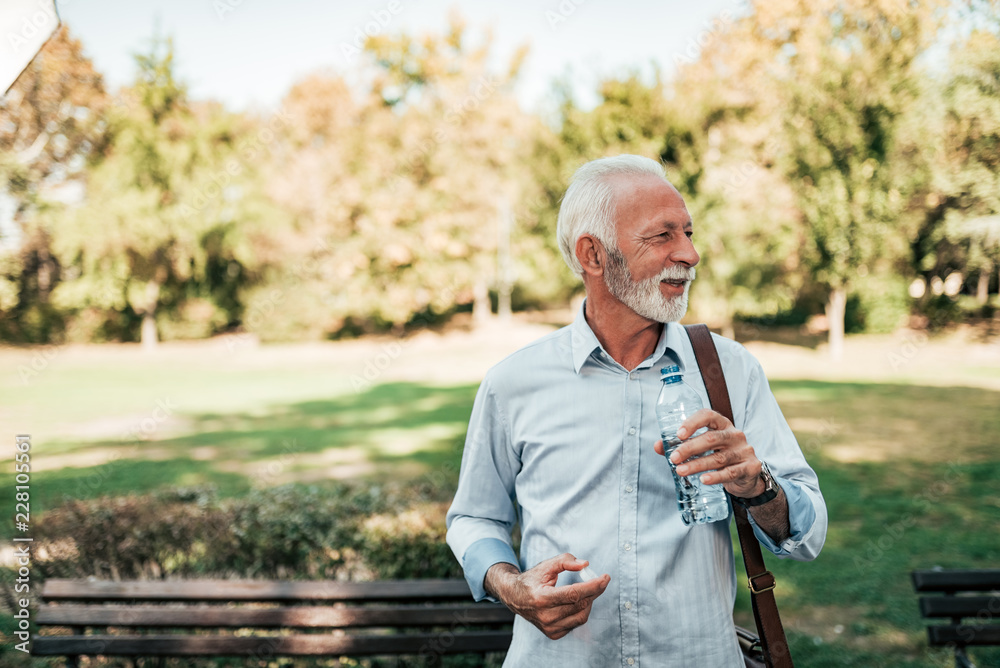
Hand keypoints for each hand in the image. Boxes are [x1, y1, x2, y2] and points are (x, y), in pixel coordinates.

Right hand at [485, 553, 609, 639]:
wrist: (514, 597)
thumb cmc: (532, 580)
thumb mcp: (545, 566)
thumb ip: (565, 561)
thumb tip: (585, 565)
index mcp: (541, 598)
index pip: (574, 594)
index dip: (592, 586)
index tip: (605, 578)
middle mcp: (545, 616)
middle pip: (579, 604)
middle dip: (595, 591)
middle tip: (601, 580)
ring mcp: (549, 627)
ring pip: (581, 616)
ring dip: (589, 601)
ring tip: (588, 590)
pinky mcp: (553, 633)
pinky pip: (576, 623)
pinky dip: (581, 611)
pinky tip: (578, 602)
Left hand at [653, 408, 763, 497]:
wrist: (747, 476)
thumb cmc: (721, 456)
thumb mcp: (703, 449)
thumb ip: (681, 445)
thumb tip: (657, 446)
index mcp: (722, 424)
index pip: (708, 416)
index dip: (693, 423)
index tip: (678, 434)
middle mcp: (735, 435)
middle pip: (711, 438)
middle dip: (690, 448)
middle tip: (674, 458)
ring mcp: (744, 451)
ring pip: (719, 457)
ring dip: (697, 465)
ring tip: (680, 471)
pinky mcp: (750, 467)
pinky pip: (730, 472)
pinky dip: (715, 477)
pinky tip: (703, 480)